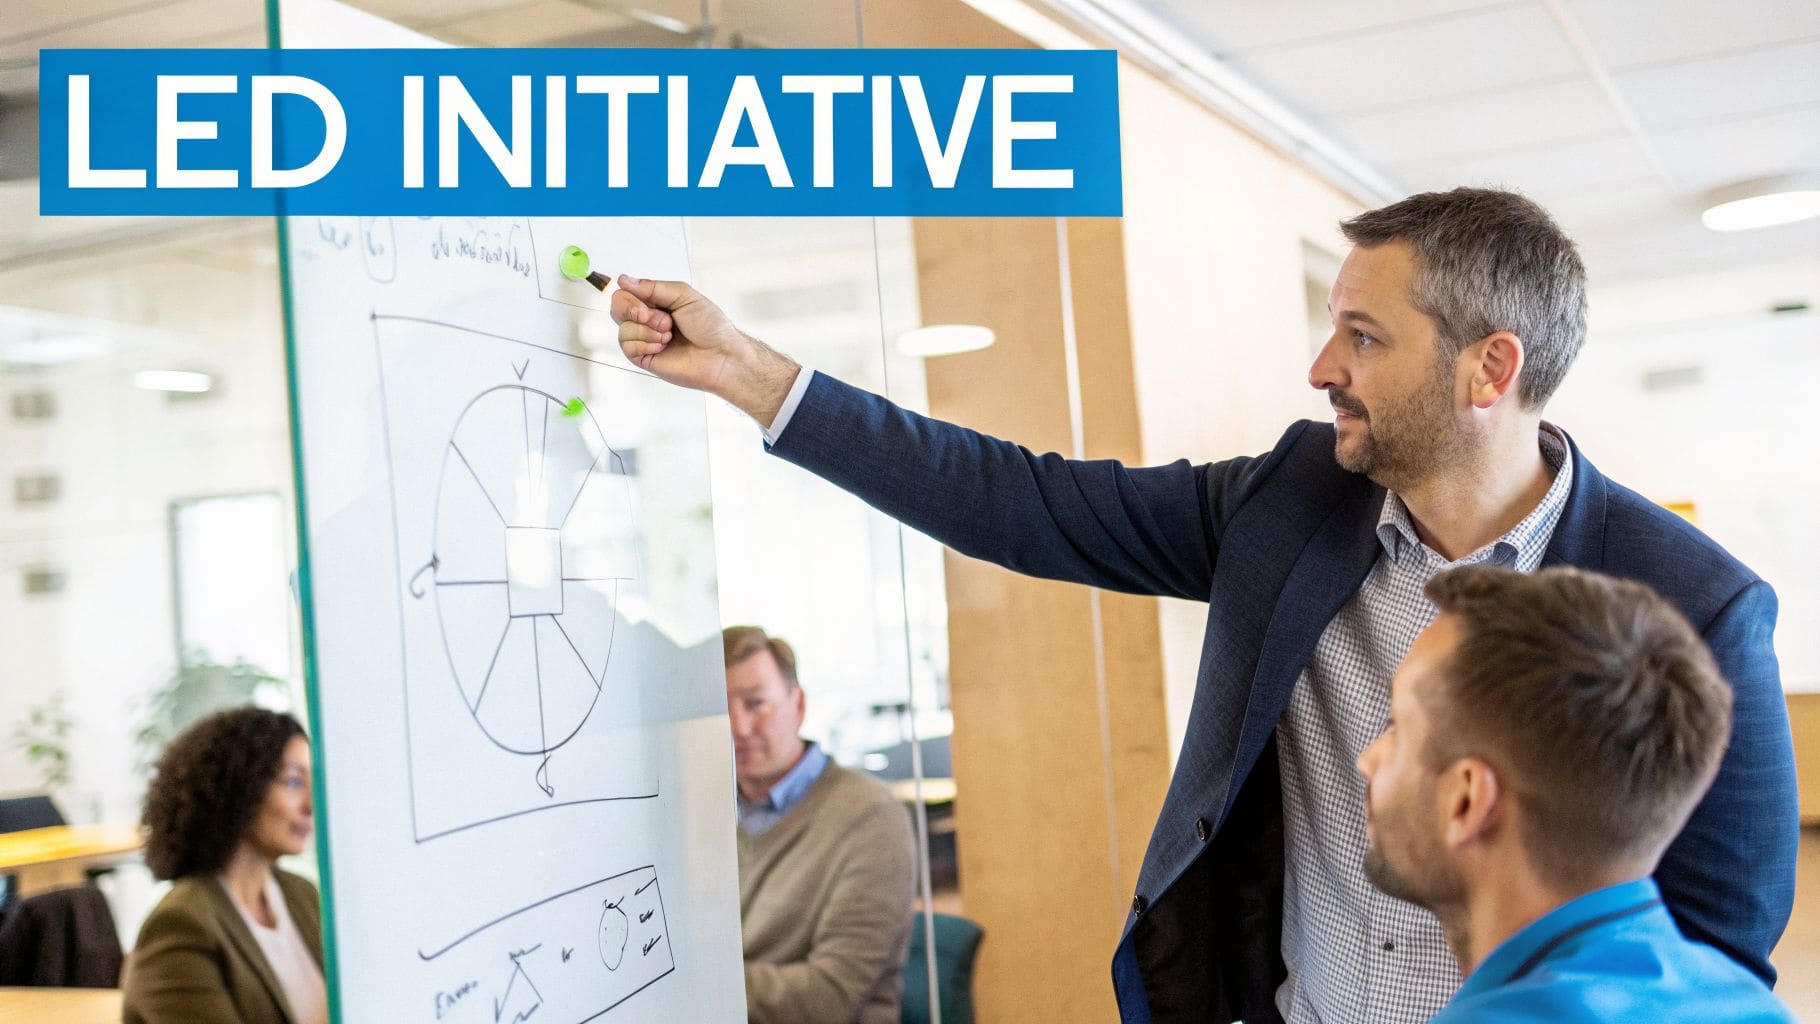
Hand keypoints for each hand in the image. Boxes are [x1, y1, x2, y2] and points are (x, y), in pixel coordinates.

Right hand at [611, 275, 799, 425]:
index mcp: (657, 301)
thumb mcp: (684, 295)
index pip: (626, 292)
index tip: (648, 303)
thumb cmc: (710, 326)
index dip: (631, 296)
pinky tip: (662, 346)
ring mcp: (645, 339)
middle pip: (617, 308)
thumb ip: (653, 287)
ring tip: (669, 335)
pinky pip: (628, 347)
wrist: (721, 355)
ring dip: (648, 330)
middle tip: (662, 320)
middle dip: (636, 311)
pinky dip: (645, 344)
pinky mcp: (645, 358)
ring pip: (623, 328)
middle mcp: (648, 319)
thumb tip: (624, 280)